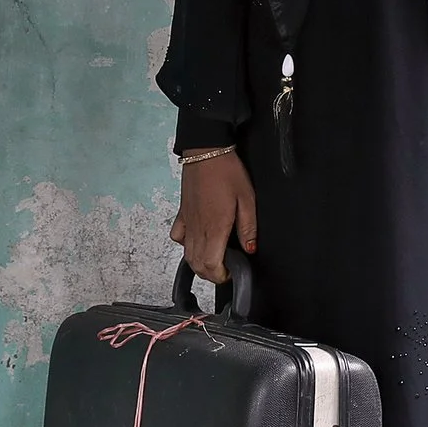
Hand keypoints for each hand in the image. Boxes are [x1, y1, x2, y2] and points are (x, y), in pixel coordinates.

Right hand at [170, 151, 256, 282]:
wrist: (206, 151)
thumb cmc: (227, 171)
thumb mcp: (247, 198)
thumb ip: (248, 227)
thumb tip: (250, 248)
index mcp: (215, 227)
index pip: (210, 264)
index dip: (221, 276)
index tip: (232, 272)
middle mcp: (198, 228)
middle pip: (197, 264)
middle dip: (211, 274)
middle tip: (225, 268)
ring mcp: (188, 221)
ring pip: (186, 254)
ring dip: (199, 263)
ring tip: (213, 259)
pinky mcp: (182, 213)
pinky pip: (177, 237)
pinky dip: (185, 245)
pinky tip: (197, 240)